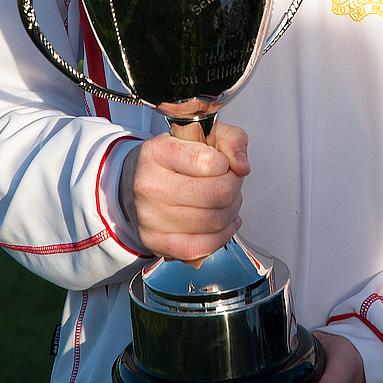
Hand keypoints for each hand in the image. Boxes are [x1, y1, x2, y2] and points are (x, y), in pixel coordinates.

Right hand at [120, 121, 249, 262]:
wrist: (141, 180)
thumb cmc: (176, 158)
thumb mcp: (204, 134)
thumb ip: (232, 140)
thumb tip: (242, 166)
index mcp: (158, 152)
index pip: (207, 161)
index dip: (226, 164)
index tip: (223, 163)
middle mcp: (149, 184)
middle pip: (216, 195)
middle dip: (234, 189)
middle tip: (231, 183)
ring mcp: (149, 216)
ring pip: (213, 222)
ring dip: (231, 212)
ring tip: (226, 202)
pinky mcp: (154, 241)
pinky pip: (201, 247)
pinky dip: (221, 237)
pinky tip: (224, 225)